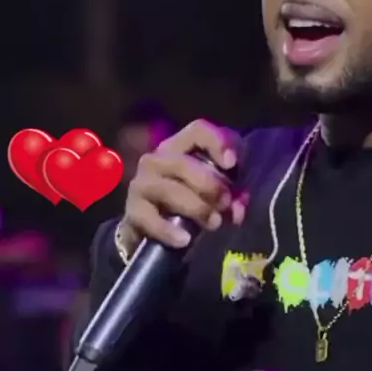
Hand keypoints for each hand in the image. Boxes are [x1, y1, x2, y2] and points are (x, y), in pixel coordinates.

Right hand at [120, 119, 247, 256]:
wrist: (154, 229)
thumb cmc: (191, 200)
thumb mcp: (216, 192)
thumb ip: (233, 193)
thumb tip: (238, 206)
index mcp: (180, 146)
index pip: (198, 130)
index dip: (217, 142)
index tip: (233, 164)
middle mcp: (157, 160)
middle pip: (182, 163)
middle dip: (209, 184)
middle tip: (226, 202)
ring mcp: (142, 184)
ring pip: (168, 189)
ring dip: (196, 207)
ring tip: (214, 223)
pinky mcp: (133, 211)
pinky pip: (150, 218)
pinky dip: (168, 230)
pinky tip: (185, 239)